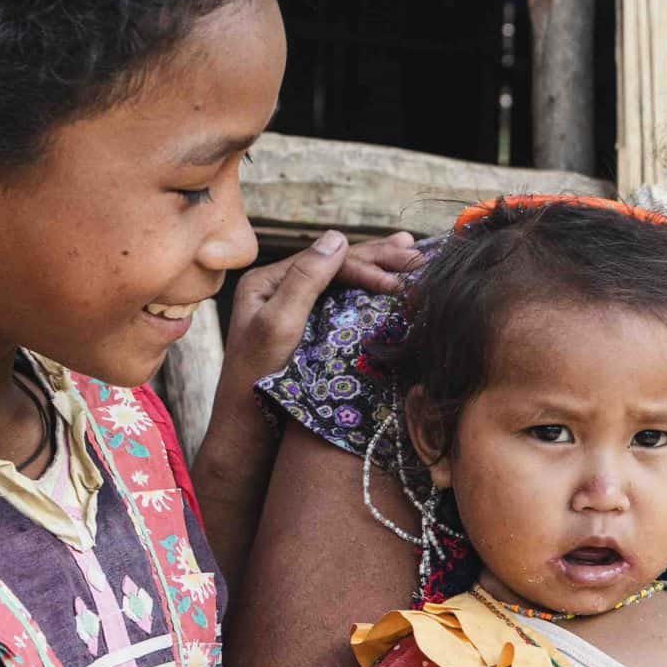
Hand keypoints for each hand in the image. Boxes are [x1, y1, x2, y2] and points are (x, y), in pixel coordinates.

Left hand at [215, 230, 422, 393]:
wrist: (249, 428)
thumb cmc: (259, 379)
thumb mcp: (279, 324)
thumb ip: (305, 280)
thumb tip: (338, 237)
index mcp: (267, 282)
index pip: (326, 261)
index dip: (366, 265)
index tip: (399, 280)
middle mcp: (280, 289)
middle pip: (336, 265)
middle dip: (379, 258)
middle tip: (417, 252)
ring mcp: (295, 309)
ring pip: (343, 280)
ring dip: (379, 267)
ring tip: (411, 253)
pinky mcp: (308, 330)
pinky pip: (343, 301)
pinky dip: (370, 290)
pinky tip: (391, 285)